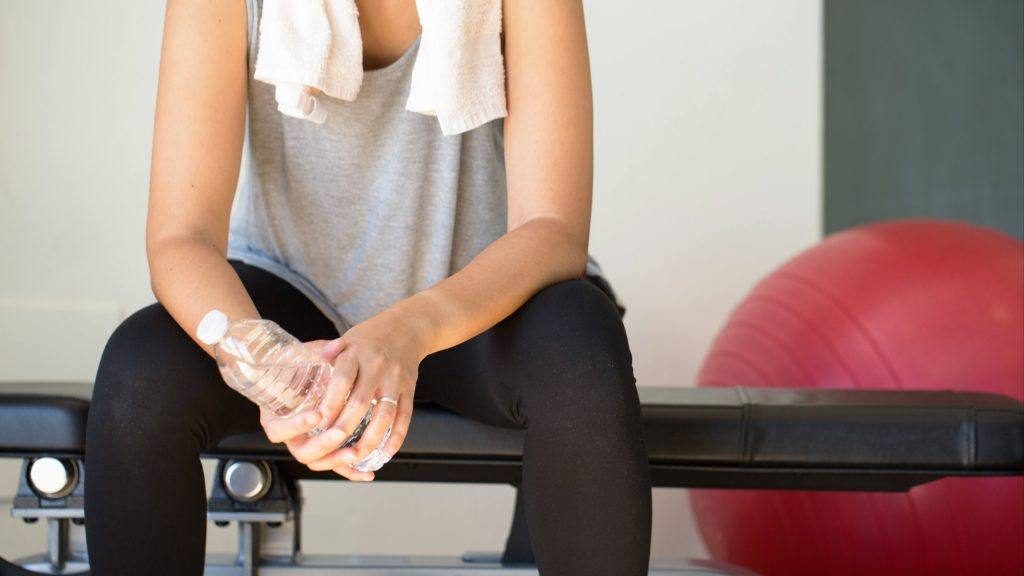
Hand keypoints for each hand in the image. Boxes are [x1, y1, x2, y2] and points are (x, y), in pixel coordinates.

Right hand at [258, 339, 373, 481]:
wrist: (308, 376)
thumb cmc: (304, 366)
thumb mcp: (311, 355)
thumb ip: (323, 352)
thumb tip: (337, 346)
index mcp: (276, 415)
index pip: (278, 430)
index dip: (295, 425)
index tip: (316, 414)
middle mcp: (291, 434)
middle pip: (302, 451)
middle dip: (322, 445)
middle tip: (340, 433)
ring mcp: (308, 443)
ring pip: (319, 461)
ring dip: (338, 459)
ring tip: (356, 452)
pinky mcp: (325, 450)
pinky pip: (335, 465)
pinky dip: (351, 471)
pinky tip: (368, 473)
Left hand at [303, 309, 429, 479]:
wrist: (408, 327)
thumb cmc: (371, 337)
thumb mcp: (346, 338)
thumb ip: (325, 353)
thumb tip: (302, 358)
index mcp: (357, 353)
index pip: (342, 379)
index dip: (331, 402)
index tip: (318, 421)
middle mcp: (377, 366)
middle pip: (361, 402)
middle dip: (345, 427)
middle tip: (331, 445)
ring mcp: (395, 379)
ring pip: (384, 414)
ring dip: (371, 439)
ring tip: (356, 456)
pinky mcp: (409, 390)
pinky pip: (404, 417)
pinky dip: (395, 437)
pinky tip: (385, 452)